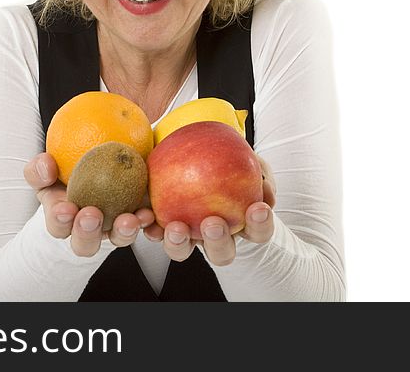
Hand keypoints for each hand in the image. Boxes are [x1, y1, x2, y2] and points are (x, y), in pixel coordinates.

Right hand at [23, 152, 154, 256]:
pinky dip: (147, 222)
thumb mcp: (48, 167)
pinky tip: (149, 212)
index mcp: (64, 219)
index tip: (65, 208)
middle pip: (85, 245)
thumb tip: (46, 165)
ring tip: (128, 219)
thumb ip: (40, 167)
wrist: (104, 159)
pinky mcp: (139, 219)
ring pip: (118, 239)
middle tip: (91, 215)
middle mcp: (90, 230)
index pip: (58, 226)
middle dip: (87, 234)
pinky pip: (145, 228)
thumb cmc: (67, 167)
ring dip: (123, 232)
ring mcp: (115, 228)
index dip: (60, 221)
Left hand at [143, 154, 277, 265]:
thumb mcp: (247, 159)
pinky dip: (147, 226)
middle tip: (213, 223)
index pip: (258, 231)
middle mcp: (214, 238)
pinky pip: (152, 231)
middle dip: (218, 242)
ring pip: (182, 251)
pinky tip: (143, 215)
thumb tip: (266, 187)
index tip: (258, 208)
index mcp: (241, 225)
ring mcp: (187, 236)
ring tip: (175, 227)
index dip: (260, 225)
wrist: (191, 156)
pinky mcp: (158, 226)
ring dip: (178, 243)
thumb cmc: (227, 161)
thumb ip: (259, 170)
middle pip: (221, 254)